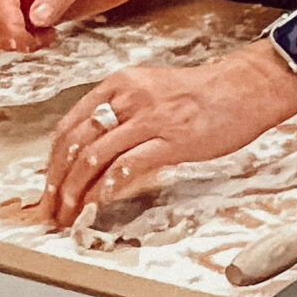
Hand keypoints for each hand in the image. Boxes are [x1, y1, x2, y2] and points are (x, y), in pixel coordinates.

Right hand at [0, 0, 169, 50]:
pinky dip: (27, 39)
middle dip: (2, 28)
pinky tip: (48, 40)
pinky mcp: (53, 8)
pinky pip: (26, 28)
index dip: (4, 13)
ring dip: (11, 37)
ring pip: (4, 19)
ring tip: (38, 43)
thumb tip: (35, 18)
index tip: (20, 33)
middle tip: (26, 44)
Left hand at [42, 45, 296, 226]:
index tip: (49, 184)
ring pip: (92, 158)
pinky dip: (105, 189)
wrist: (246, 87)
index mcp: (122, 83)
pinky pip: (125, 167)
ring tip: (71, 213)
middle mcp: (130, 97)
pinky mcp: (171, 140)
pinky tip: (99, 204)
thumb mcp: (153, 88)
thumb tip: (93, 149)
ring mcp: (150, 119)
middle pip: (74, 143)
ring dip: (75, 192)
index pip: (70, 124)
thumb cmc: (205, 92)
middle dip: (56, 182)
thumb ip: (123, 111)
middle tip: (51, 207)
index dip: (52, 160)